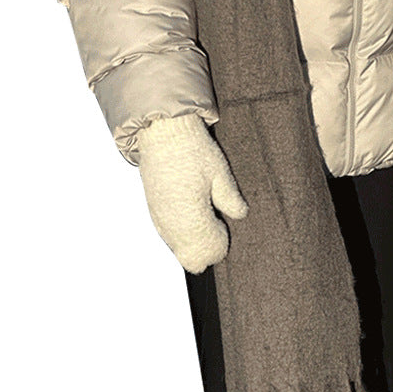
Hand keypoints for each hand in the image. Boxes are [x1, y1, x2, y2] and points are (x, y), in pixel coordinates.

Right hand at [137, 114, 248, 272]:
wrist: (161, 131)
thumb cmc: (191, 149)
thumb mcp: (219, 172)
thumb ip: (230, 199)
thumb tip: (240, 215)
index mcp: (191, 219)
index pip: (209, 252)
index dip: (222, 242)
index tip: (225, 223)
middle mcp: (172, 226)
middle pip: (192, 260)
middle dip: (209, 246)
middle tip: (218, 220)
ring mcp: (159, 220)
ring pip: (179, 250)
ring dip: (195, 240)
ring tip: (205, 211)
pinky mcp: (152, 211)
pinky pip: (169, 235)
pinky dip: (182, 231)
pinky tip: (191, 210)